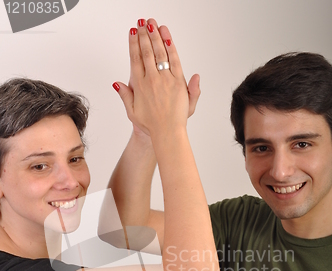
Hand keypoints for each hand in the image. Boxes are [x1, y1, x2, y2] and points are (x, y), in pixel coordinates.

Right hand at [113, 19, 199, 135]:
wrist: (167, 132)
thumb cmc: (151, 124)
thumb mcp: (132, 111)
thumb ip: (125, 95)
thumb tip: (117, 83)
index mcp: (139, 85)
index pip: (135, 58)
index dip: (134, 43)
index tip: (133, 33)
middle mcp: (151, 80)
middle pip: (147, 51)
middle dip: (144, 35)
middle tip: (143, 23)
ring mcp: (165, 79)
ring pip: (159, 52)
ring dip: (156, 36)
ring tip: (153, 24)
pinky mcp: (177, 82)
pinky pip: (174, 60)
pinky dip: (170, 47)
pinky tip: (166, 36)